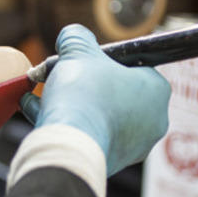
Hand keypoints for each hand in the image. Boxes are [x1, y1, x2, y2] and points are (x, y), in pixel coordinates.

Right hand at [21, 24, 170, 175]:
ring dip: (72, 104)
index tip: (83, 61)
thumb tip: (72, 35)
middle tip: (61, 77)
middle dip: (84, 84)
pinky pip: (89, 135)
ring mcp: (134, 145)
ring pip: (99, 115)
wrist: (71, 145)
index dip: (103, 60)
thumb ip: (76, 37)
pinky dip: (68, 124)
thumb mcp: (77, 52)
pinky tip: (41, 113)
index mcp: (156, 90)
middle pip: (113, 92)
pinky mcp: (112, 161)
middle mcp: (154, 120)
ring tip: (42, 96)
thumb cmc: (83, 96)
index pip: (133, 66)